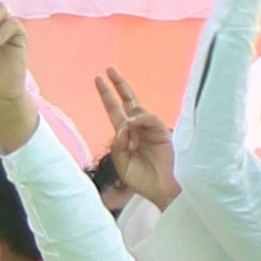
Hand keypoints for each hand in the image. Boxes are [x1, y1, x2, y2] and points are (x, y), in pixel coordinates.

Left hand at [94, 68, 180, 206]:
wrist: (158, 191)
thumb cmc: (140, 179)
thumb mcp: (121, 163)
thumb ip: (118, 145)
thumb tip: (124, 126)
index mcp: (125, 135)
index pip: (114, 110)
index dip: (107, 95)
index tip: (98, 79)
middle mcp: (137, 128)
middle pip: (128, 101)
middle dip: (119, 85)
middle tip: (109, 69)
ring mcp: (150, 129)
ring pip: (137, 110)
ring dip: (129, 119)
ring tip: (129, 137)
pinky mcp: (162, 132)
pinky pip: (149, 119)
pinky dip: (140, 119)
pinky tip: (132, 125)